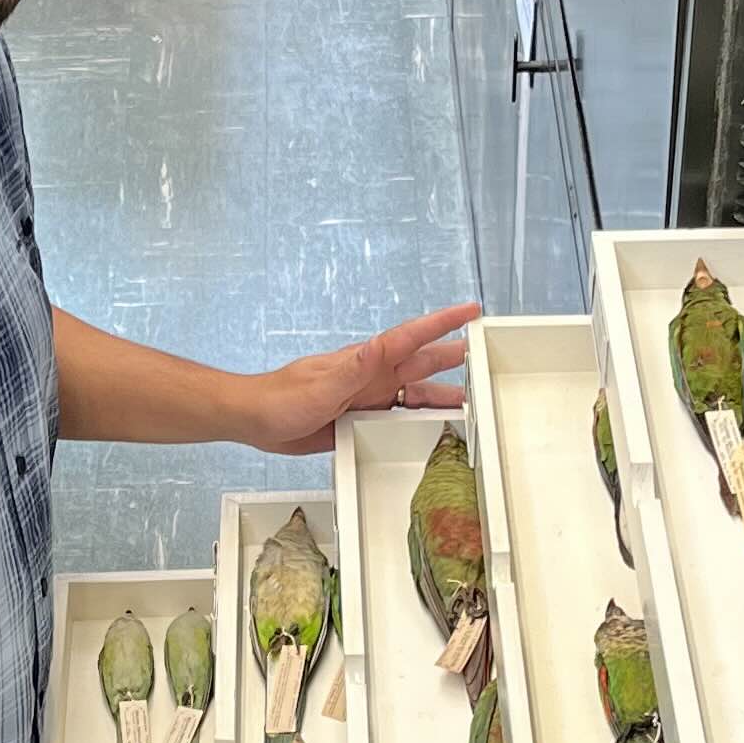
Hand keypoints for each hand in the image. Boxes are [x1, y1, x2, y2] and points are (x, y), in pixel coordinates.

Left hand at [251, 300, 480, 458]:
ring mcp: (367, 398)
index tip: (472, 312)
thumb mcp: (322, 384)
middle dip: (455, 359)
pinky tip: (431, 430)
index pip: (413, 337)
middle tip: (488, 355)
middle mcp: (372, 377)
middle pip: (423, 365)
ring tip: (472, 404)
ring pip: (414, 396)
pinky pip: (397, 420)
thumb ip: (355, 366)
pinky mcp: (360, 420)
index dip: (444, 323)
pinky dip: (417, 423)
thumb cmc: (281, 399)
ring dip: (442, 398)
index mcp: (367, 362)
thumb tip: (383, 344)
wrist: (255, 421)